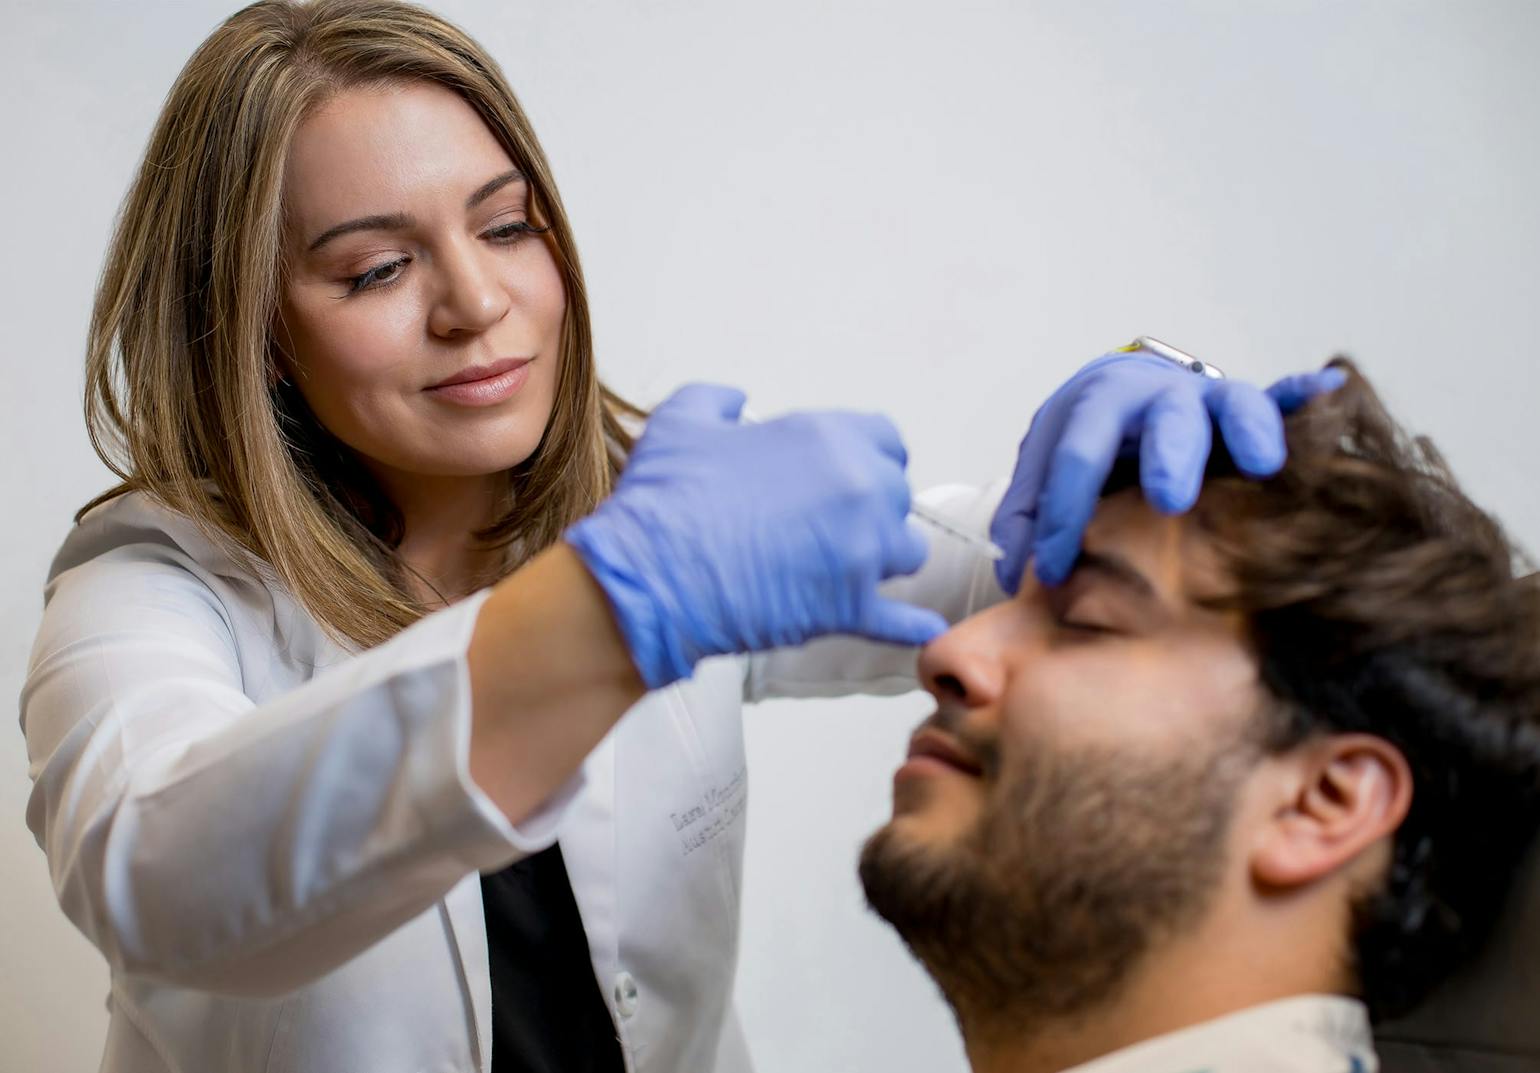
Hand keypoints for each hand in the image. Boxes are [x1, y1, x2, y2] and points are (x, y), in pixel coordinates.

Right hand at [566, 384, 947, 688]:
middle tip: (830, 526)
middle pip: (897, 496)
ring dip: (882, 558)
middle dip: (870, 509)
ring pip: (905, 553)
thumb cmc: (665, 499)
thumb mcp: (682, 421)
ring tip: (844, 568)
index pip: (886, 441)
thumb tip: (734, 399)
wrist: (650, 577)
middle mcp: (859, 489)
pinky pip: (901, 619)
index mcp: (827, 438)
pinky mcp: (850, 607)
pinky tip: (922, 628)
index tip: (850, 476)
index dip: (868, 458)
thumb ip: (716, 399)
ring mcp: (861, 551)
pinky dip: (910, 625)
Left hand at [990, 354, 1346, 591]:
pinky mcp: (1249, 409)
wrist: (1122, 395)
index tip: (1051, 569)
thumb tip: (1016, 573)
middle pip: (1165, 418)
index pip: (1076, 456)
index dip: (1060, 513)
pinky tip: (1329, 389)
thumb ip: (1028, 515)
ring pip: (1233, 403)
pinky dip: (1306, 394)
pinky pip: (1282, 397)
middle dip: (1168, 458)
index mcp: (1097, 405)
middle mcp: (1157, 396)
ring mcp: (1208, 400)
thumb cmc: (1086, 444)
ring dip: (1248, 430)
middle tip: (1170, 500)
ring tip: (1264, 464)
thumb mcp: (1045, 469)